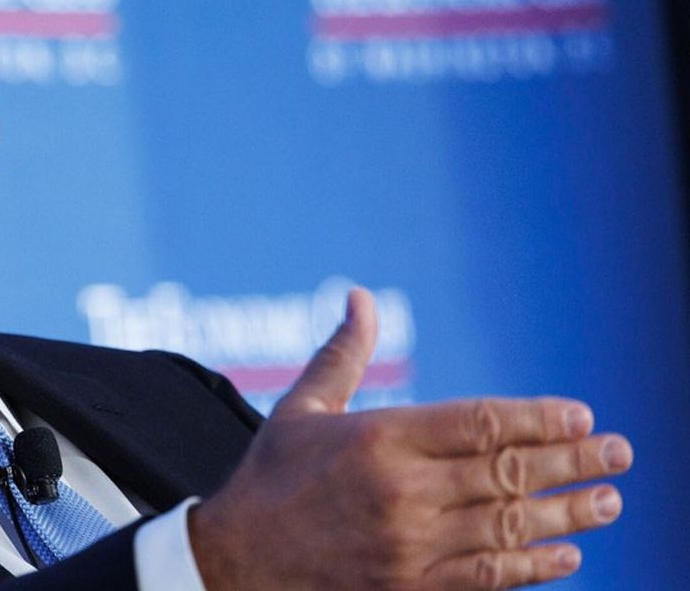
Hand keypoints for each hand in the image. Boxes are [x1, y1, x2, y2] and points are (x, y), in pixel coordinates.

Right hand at [189, 288, 632, 589]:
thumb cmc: (271, 475)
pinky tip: (567, 557)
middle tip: (621, 452)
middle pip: (507, 472)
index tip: (582, 416)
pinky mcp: (408, 588)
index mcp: (379, 438)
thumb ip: (344, 354)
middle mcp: (401, 490)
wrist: (236, 559)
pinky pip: (486, 578)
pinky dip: (532, 568)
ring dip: (566, 514)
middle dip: (572, 462)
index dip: (539, 418)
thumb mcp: (303, 407)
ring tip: (609, 500)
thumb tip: (360, 297)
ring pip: (508, 526)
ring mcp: (408, 544)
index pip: (480, 422)